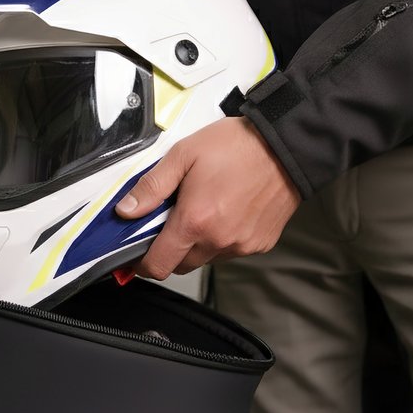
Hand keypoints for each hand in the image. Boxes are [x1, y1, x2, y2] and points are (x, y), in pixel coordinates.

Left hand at [116, 118, 300, 278]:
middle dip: (170, 249)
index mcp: (195, 221)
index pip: (158, 266)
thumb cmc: (238, 146)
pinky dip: (221, 239)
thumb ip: (151, 187)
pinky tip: (226, 211)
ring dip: (197, 244)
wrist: (286, 146)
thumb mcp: (184, 155)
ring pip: (206, 259)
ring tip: (204, 208)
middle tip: (173, 218)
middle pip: (180, 265)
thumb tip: (126, 211)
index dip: (143, 262)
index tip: (139, 252)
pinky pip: (230, 251)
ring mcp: (241, 245)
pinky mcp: (259, 244)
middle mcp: (219, 240)